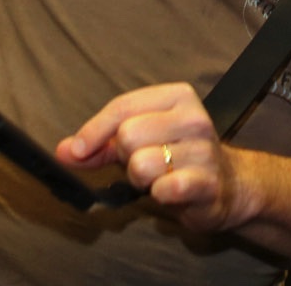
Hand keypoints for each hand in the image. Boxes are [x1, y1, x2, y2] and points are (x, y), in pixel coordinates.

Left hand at [58, 83, 250, 230]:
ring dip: (141, 179)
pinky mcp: (208, 182)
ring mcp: (204, 150)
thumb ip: (100, 145)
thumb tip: (63, 151)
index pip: (123, 107)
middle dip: (126, 157)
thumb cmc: (177, 157)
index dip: (93, 131)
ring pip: (141, 164)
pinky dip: (158, 194)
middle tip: (144, 162)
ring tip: (159, 177)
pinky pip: (164, 187)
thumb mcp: (141, 140)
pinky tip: (169, 192)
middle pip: (128, 135)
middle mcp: (194, 117)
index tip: (77, 150)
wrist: (227, 185)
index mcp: (177, 96)